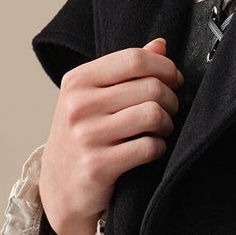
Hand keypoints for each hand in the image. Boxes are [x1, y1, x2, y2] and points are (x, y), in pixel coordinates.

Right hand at [37, 38, 183, 234]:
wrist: (61, 190)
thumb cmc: (83, 137)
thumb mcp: (94, 98)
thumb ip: (126, 70)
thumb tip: (160, 44)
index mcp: (77, 81)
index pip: (134, 59)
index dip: (165, 67)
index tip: (174, 80)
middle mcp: (78, 105)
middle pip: (150, 87)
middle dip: (170, 100)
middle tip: (168, 112)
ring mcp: (86, 136)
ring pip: (153, 115)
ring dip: (167, 125)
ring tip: (161, 131)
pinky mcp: (98, 165)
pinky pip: (149, 147)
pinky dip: (159, 149)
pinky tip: (150, 151)